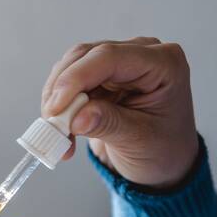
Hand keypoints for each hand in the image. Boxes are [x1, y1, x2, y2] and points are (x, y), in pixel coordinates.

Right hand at [42, 38, 197, 188]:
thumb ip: (108, 125)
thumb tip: (75, 118)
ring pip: (70, 67)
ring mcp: (119, 63)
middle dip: (62, 90)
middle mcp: (140, 54)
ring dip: (57, 100)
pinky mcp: (100, 75)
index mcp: (163, 63)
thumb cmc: (163, 149)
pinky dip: (59, 107)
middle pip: (85, 56)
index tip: (56, 109)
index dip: (77, 78)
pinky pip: (68, 82)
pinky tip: (64, 131)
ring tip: (60, 135)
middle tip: (52, 125)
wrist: (163, 163)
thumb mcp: (139, 141)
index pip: (110, 57)